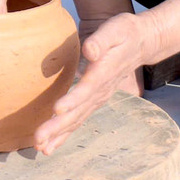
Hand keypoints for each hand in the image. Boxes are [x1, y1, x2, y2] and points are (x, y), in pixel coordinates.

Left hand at [34, 13, 146, 154]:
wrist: (140, 43)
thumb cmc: (123, 33)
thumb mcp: (114, 30)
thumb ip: (100, 41)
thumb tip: (89, 51)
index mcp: (103, 73)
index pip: (87, 89)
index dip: (72, 100)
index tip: (56, 109)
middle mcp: (100, 91)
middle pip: (78, 111)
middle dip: (57, 127)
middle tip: (39, 140)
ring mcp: (97, 99)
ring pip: (76, 120)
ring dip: (58, 135)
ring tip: (42, 148)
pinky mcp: (93, 101)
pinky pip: (78, 120)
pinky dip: (64, 134)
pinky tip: (51, 145)